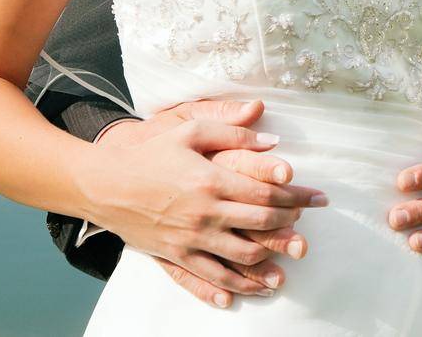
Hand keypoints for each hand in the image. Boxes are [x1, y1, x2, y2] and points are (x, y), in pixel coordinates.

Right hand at [78, 99, 327, 307]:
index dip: (296, 197)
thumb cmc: (150, 155)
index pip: (266, 194)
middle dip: (290, 228)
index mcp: (212, 181)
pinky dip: (234, 287)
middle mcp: (205, 213)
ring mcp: (190, 239)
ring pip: (241, 257)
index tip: (318, 198)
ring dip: (270, 262)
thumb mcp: (189, 131)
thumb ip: (232, 131)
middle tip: (307, 230)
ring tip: (288, 264)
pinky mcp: (175, 256)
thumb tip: (272, 140)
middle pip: (260, 226)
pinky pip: (210, 278)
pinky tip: (252, 290)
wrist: (104, 185)